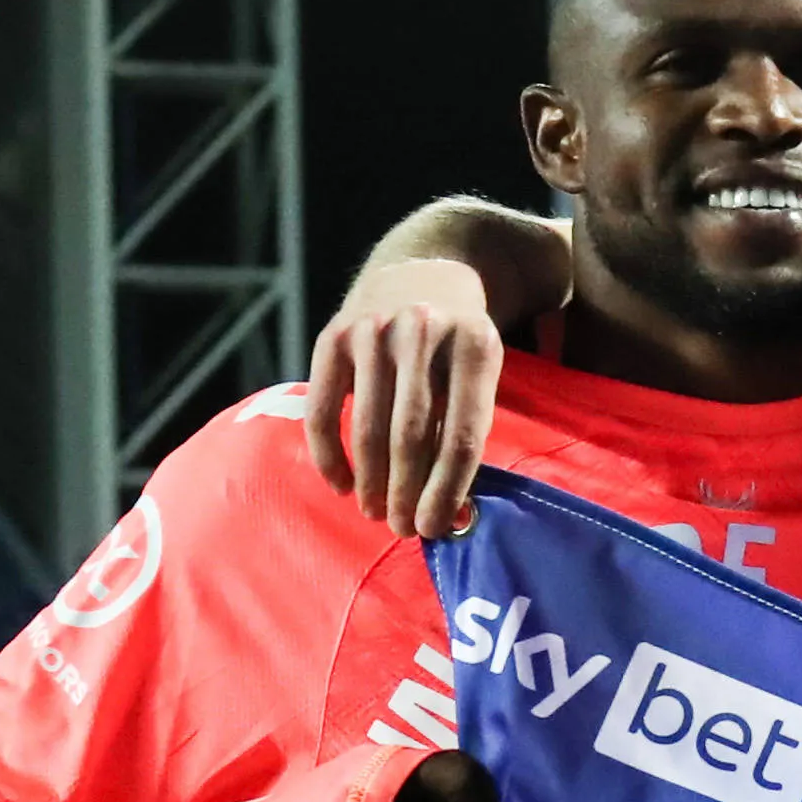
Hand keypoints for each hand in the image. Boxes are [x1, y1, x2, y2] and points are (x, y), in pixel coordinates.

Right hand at [303, 260, 503, 539]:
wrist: (420, 271)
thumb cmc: (456, 343)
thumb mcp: (479, 370)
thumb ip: (466, 427)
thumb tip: (450, 513)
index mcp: (474, 345)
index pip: (461, 435)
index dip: (447, 490)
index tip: (435, 528)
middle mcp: (422, 332)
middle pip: (411, 436)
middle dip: (406, 492)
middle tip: (403, 529)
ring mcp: (373, 330)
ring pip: (367, 428)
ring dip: (370, 482)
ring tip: (375, 512)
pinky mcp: (332, 335)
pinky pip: (322, 409)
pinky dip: (328, 454)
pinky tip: (340, 484)